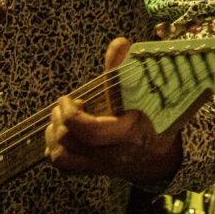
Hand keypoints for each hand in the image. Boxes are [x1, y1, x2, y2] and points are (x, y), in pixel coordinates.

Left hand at [46, 38, 183, 186]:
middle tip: (68, 105)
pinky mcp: (91, 170)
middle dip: (59, 119)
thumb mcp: (145, 95)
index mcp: (125, 134)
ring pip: (62, 157)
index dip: (70, 114)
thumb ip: (126, 70)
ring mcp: (99, 165)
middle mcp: (110, 153)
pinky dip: (56, 147)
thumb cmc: (154, 122)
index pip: (89, 132)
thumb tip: (119, 43)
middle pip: (69, 141)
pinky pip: (64, 165)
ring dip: (54, 135)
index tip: (70, 98)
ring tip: (62, 119)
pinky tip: (63, 133)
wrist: (160, 158)